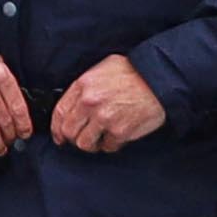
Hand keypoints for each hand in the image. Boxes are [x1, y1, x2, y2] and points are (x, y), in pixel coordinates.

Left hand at [45, 54, 168, 152]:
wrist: (159, 79)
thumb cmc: (133, 72)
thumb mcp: (102, 69)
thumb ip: (85, 86)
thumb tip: (74, 103)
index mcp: (83, 85)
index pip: (60, 112)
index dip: (57, 128)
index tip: (59, 136)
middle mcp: (90, 103)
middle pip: (70, 132)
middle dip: (74, 138)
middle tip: (83, 138)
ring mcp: (104, 118)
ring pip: (85, 144)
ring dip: (92, 144)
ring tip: (100, 138)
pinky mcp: (120, 131)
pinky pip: (108, 146)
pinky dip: (111, 144)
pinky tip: (116, 135)